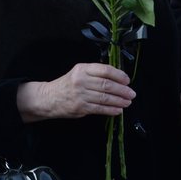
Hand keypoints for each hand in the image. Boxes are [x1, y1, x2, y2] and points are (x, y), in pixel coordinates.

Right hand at [16, 63, 134, 122]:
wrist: (49, 98)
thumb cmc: (68, 84)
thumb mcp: (79, 72)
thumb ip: (95, 73)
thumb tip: (118, 79)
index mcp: (83, 69)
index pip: (105, 70)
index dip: (119, 75)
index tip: (127, 80)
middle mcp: (81, 80)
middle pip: (107, 85)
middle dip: (122, 90)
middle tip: (131, 93)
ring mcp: (80, 94)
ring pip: (104, 97)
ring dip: (119, 101)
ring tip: (127, 102)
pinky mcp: (80, 107)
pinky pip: (99, 109)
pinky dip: (111, 110)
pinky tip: (118, 110)